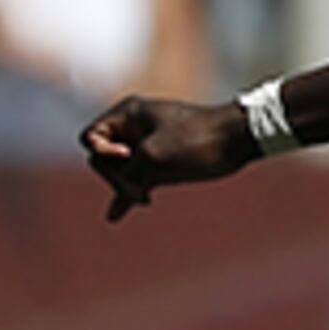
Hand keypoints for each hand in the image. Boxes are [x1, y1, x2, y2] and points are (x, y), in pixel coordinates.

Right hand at [78, 95, 253, 221]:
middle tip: (141, 189)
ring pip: (117, 173)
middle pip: (101, 158)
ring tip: (145, 199)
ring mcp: (144, 147)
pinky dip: (126, 196)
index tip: (129, 156)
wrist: (237, 141)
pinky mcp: (158, 165)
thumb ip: (126, 175)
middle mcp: (132, 128)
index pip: (91, 139)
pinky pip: (133, 181)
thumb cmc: (197, 140)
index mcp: (127, 113)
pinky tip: (115, 216)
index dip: (103, 153)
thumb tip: (115, 210)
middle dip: (116, 176)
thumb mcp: (154, 157)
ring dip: (125, 188)